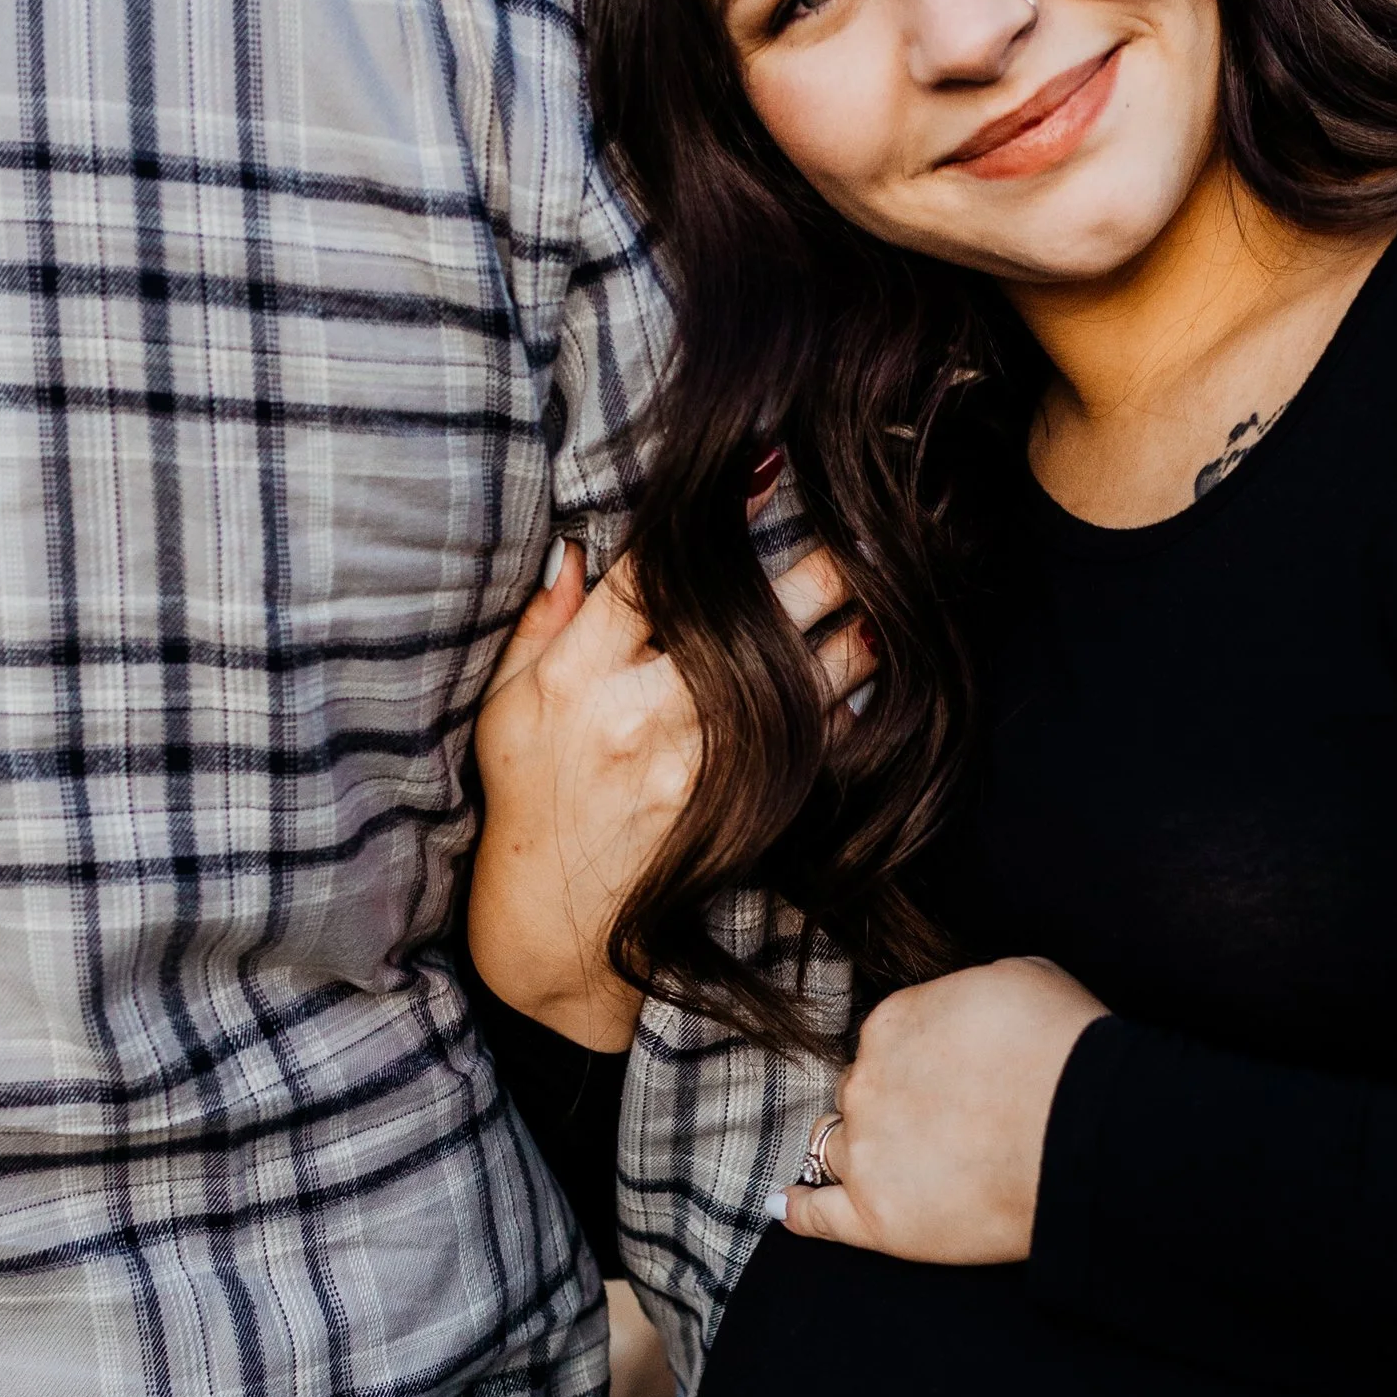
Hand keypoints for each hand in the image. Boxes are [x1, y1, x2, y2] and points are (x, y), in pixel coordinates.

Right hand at [470, 528, 868, 1049]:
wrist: (555, 926)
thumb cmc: (529, 804)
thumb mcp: (506, 709)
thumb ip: (543, 626)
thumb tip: (576, 550)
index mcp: (578, 677)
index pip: (651, 576)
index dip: (713, 520)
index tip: (770, 469)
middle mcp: (639, 714)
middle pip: (742, 621)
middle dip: (814, 570)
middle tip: (864, 532)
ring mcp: (694, 769)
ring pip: (793, 681)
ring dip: (850, 635)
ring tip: (890, 597)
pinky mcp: (736, 813)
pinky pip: (810, 751)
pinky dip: (847, 714)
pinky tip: (876, 679)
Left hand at [779, 957, 1106, 1265]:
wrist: (1087, 1127)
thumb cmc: (1068, 1048)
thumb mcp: (1018, 979)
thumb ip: (967, 996)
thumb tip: (965, 1015)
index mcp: (892, 1024)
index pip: (885, 1046)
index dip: (918, 1067)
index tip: (950, 1084)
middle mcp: (865, 1084)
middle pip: (859, 1096)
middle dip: (892, 1109)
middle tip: (945, 1129)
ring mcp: (865, 1153)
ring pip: (838, 1148)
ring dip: (861, 1154)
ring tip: (902, 1171)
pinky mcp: (876, 1218)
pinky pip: (816, 1215)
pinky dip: (800, 1210)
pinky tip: (788, 1206)